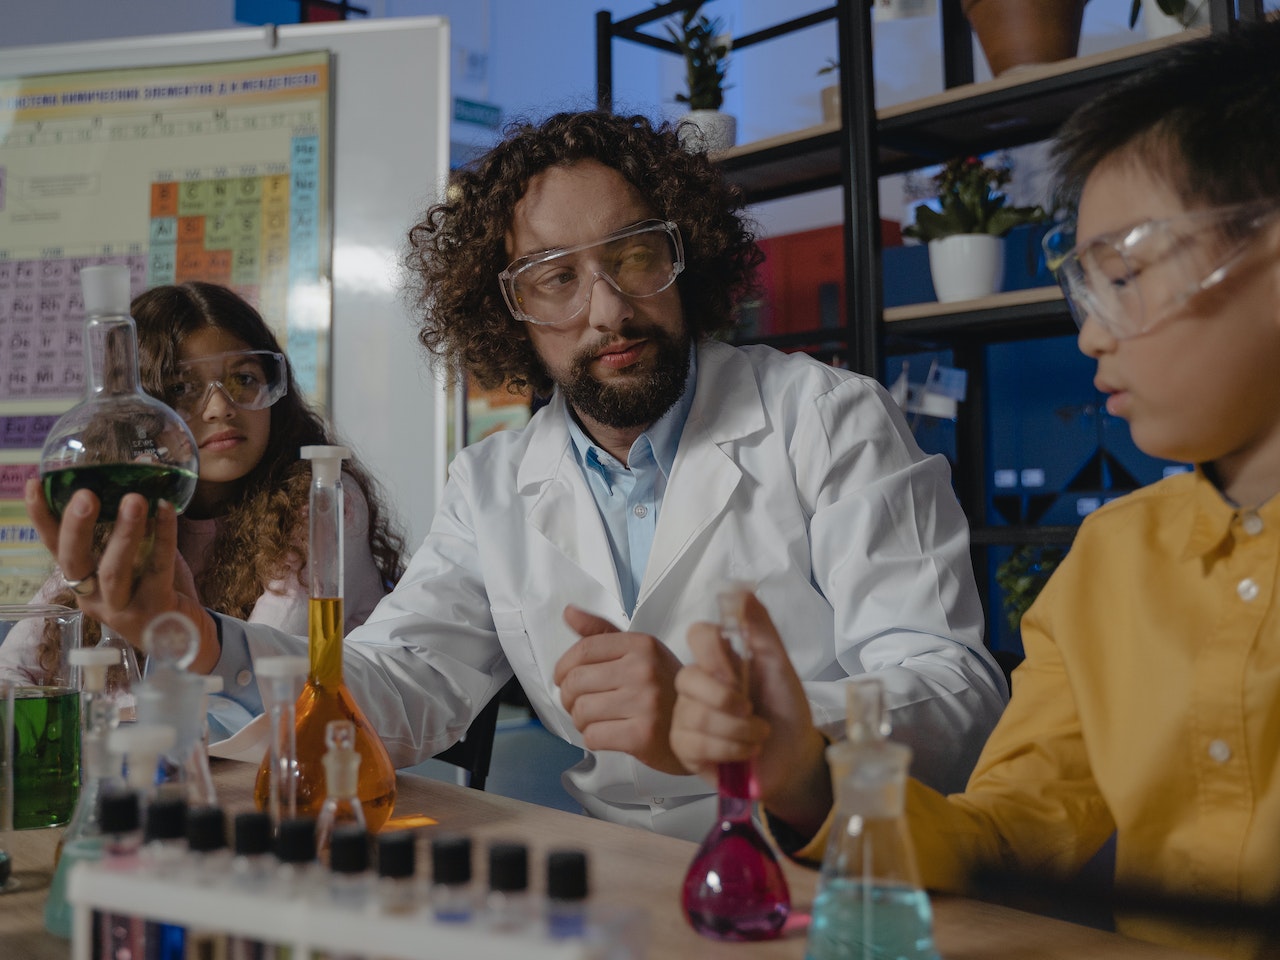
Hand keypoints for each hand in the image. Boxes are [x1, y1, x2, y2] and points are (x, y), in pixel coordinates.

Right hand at [25, 480, 219, 672]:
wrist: (188, 636)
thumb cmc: (159, 589)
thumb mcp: (140, 556)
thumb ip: (134, 525)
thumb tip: (139, 472)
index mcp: (84, 582)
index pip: (56, 548)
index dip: (43, 519)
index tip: (34, 485)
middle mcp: (94, 597)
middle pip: (74, 562)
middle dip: (77, 527)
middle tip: (86, 495)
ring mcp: (122, 608)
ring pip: (114, 571)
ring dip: (124, 533)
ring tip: (134, 499)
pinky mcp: (154, 610)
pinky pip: (157, 570)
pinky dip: (164, 537)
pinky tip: (167, 511)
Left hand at [554, 605, 686, 775]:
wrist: (701, 725)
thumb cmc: (665, 688)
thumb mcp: (640, 652)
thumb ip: (601, 632)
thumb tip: (569, 612)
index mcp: (642, 645)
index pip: (583, 650)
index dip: (563, 667)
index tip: (563, 678)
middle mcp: (644, 670)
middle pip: (576, 682)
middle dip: (568, 697)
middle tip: (578, 703)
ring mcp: (645, 703)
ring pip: (581, 711)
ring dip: (580, 720)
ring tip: (595, 719)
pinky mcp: (643, 735)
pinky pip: (593, 736)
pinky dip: (593, 738)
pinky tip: (608, 733)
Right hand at [671, 592, 831, 834]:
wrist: (795, 756)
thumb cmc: (786, 709)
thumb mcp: (780, 665)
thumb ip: (760, 628)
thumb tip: (742, 589)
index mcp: (720, 660)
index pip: (698, 634)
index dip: (712, 653)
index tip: (737, 673)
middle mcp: (698, 685)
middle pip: (687, 677)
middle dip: (726, 700)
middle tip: (752, 712)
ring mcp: (687, 716)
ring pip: (694, 715)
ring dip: (738, 731)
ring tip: (757, 736)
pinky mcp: (685, 748)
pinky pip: (693, 743)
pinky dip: (728, 749)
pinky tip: (743, 752)